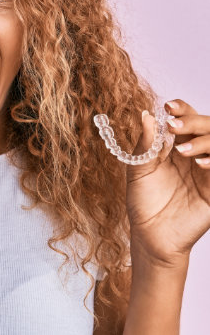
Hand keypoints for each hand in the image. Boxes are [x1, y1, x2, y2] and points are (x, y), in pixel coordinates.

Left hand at [125, 99, 209, 267]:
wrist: (150, 234)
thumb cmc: (142, 201)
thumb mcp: (138, 169)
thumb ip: (145, 144)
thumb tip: (147, 116)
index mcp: (175, 148)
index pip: (186, 121)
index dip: (182, 110)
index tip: (168, 106)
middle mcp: (194, 156)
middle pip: (206, 128)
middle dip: (192, 122)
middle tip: (173, 126)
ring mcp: (206, 173)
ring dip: (203, 141)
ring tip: (181, 151)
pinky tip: (198, 163)